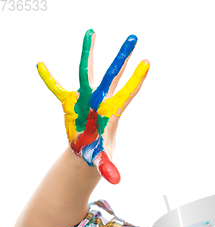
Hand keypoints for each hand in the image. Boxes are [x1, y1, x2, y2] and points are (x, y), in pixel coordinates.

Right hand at [37, 29, 149, 183]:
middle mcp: (100, 100)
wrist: (86, 150)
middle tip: (134, 37)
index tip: (148, 62)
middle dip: (122, 58)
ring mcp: (85, 98)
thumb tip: (115, 180)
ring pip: (87, 72)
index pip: (128, 93)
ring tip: (91, 32)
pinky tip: (41, 66)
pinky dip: (49, 79)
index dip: (137, 79)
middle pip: (112, 75)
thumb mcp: (101, 160)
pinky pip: (57, 87)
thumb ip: (107, 167)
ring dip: (88, 53)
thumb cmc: (98, 153)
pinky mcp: (70, 102)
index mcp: (111, 113)